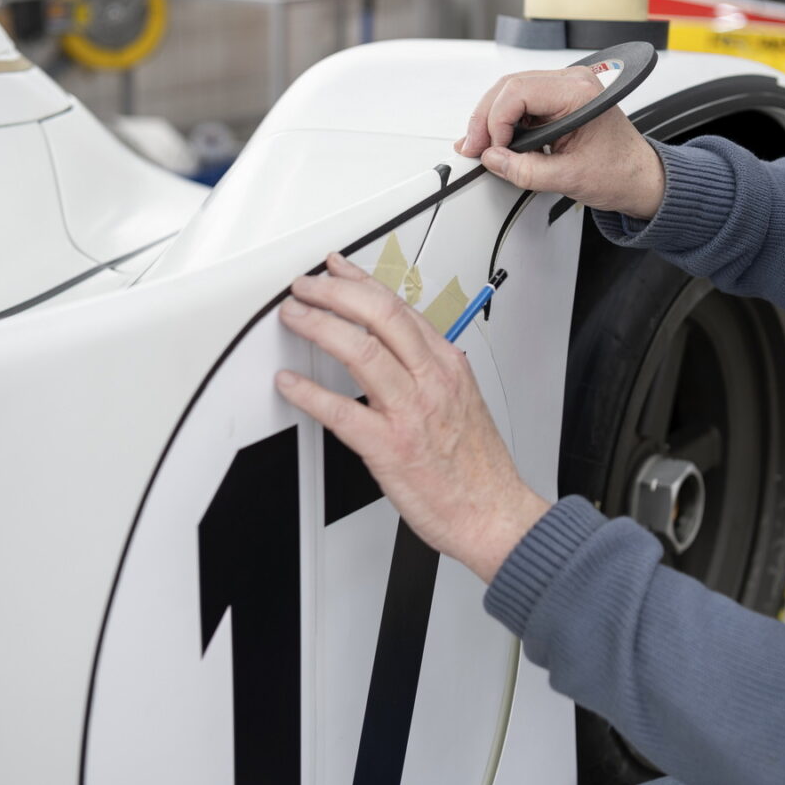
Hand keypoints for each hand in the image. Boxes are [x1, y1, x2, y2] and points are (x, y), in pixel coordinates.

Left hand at [274, 253, 549, 582]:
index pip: (400, 306)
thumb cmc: (478, 467)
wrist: (493, 514)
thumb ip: (429, 371)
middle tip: (305, 288)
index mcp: (448, 366)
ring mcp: (411, 411)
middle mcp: (431, 380)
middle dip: (334, 292)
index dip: (361, 282)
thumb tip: (395, 350)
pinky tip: (290, 383)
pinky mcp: (390, 447)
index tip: (337, 270)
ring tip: (294, 318)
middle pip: (379, 315)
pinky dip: (310, 393)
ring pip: (360, 351)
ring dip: (318, 326)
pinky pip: (342, 412)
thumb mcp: (462, 400)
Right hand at [455, 67, 665, 218]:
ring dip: (492, 120)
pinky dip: (504, 122)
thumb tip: (492, 159)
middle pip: (509, 87)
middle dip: (486, 119)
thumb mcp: (569, 178)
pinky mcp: (558, 102)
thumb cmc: (620, 172)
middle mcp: (572, 82)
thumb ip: (525, 170)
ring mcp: (565, 89)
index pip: (518, 91)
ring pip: (510, 93)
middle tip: (474, 148)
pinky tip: (497, 142)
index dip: (495, 121)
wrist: (640, 178)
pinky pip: (521, 104)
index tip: (492, 150)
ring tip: (483, 148)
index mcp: (580, 92)